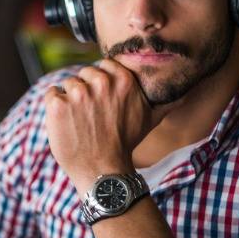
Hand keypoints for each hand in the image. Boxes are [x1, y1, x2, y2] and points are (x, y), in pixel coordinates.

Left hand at [43, 59, 166, 192]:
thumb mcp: (151, 119)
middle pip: (84, 74)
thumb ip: (167, 100)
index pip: (104, 66)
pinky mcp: (58, 105)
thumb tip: (187, 90)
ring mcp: (78, 93)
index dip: (101, 83)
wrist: (102, 171)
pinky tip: (67, 123)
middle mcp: (100, 82)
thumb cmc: (125, 144)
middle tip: (93, 116)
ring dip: (71, 101)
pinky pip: (52, 94)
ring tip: (81, 122)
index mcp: (122, 80)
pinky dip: (55, 107)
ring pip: (68, 84)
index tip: (104, 102)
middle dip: (86, 91)